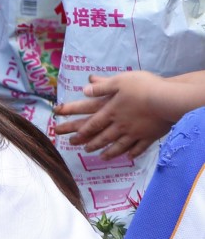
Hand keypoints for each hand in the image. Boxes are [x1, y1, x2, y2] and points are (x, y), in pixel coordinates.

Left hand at [54, 71, 173, 158]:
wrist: (167, 100)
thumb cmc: (143, 87)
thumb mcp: (119, 81)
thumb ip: (102, 86)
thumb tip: (84, 89)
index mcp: (111, 111)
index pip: (91, 124)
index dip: (80, 132)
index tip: (70, 138)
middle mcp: (120, 125)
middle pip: (102, 137)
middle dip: (90, 144)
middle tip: (82, 150)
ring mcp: (134, 133)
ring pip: (118, 146)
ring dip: (109, 153)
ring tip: (101, 157)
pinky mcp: (149, 137)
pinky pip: (139, 148)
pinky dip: (133, 153)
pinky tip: (129, 158)